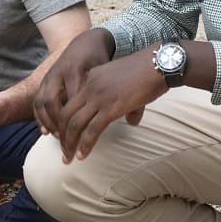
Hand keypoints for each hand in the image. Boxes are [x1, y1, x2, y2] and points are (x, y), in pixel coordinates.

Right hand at [33, 29, 114, 135]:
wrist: (85, 42)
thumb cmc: (100, 59)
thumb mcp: (110, 75)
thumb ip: (119, 97)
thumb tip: (133, 122)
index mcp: (76, 68)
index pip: (74, 99)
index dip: (78, 119)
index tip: (86, 138)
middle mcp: (59, 72)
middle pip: (53, 102)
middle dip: (59, 124)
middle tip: (68, 142)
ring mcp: (49, 76)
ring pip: (41, 102)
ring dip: (48, 123)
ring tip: (59, 138)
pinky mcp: (45, 80)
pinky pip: (37, 101)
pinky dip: (40, 117)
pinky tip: (46, 132)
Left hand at [43, 47, 166, 162]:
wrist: (159, 64)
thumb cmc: (148, 72)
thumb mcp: (126, 83)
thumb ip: (124, 103)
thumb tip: (131, 121)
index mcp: (91, 78)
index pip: (68, 101)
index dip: (63, 120)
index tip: (64, 134)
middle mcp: (90, 87)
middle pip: (65, 114)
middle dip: (61, 134)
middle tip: (63, 150)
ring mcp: (99, 97)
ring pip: (75, 124)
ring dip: (69, 143)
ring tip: (68, 158)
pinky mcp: (111, 108)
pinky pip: (92, 130)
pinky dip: (85, 145)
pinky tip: (82, 155)